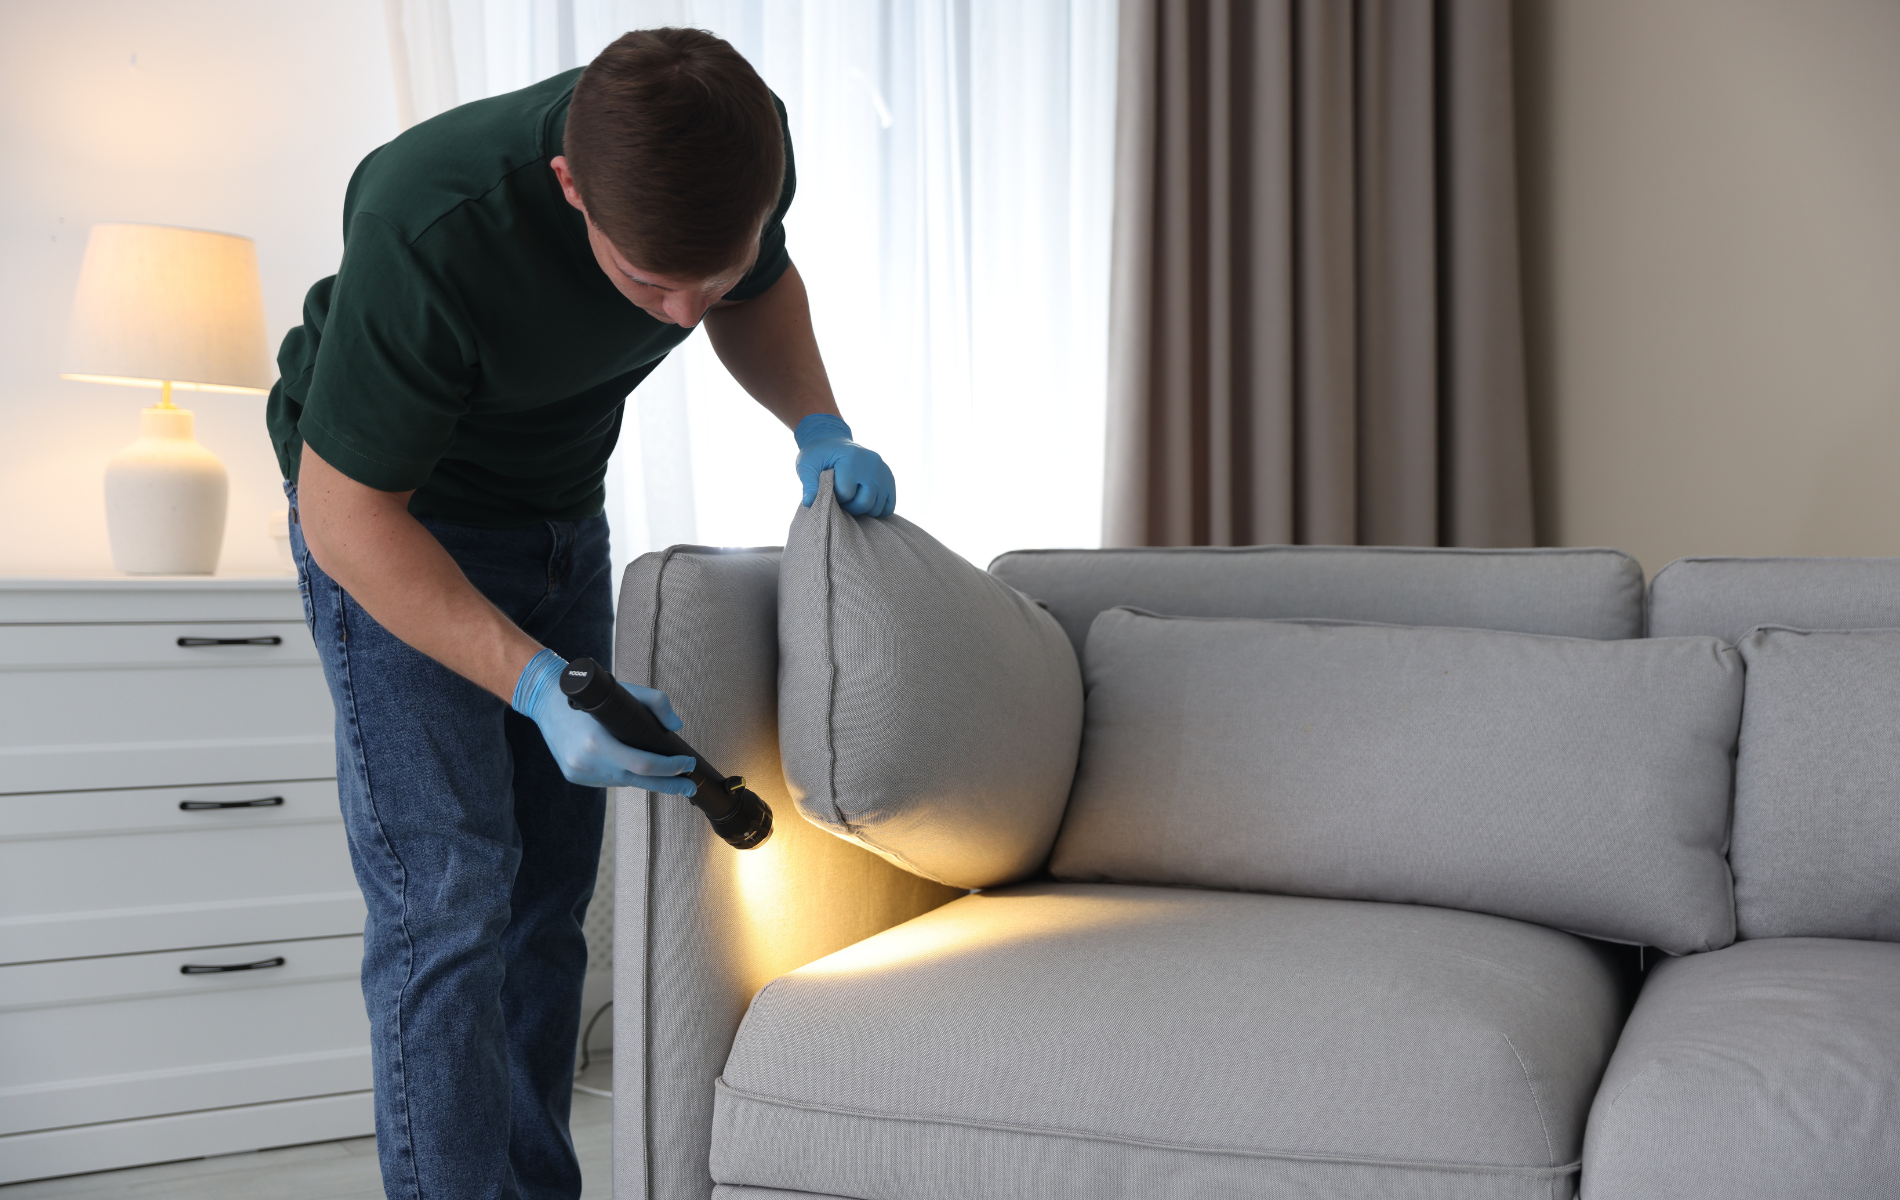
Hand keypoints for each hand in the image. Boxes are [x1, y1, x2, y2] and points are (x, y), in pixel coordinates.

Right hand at [512, 650, 696, 792]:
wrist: (547, 701)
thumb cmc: (591, 694)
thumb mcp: (626, 690)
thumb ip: (657, 703)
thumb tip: (676, 727)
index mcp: (597, 743)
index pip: (643, 765)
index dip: (670, 768)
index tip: (688, 763)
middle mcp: (586, 763)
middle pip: (638, 782)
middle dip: (669, 784)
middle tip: (691, 786)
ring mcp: (579, 773)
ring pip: (623, 781)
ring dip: (644, 776)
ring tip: (662, 768)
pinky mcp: (574, 777)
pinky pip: (608, 780)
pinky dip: (623, 773)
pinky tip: (630, 764)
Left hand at [794, 413, 895, 517]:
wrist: (831, 440)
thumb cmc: (818, 454)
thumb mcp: (807, 466)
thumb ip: (809, 485)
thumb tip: (809, 503)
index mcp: (850, 459)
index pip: (846, 494)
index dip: (834, 498)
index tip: (828, 491)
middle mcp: (871, 464)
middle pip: (865, 503)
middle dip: (849, 507)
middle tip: (839, 499)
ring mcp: (882, 470)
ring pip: (877, 507)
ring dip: (863, 510)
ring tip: (851, 499)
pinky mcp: (888, 476)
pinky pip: (889, 504)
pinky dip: (878, 509)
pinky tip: (864, 502)